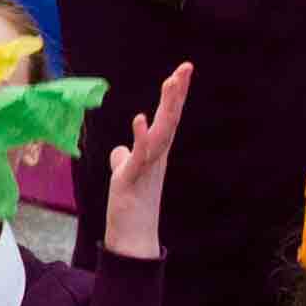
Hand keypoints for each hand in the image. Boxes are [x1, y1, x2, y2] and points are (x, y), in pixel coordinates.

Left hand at [99, 62, 191, 259]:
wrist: (133, 237)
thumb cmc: (131, 207)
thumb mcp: (125, 176)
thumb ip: (124, 159)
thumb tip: (119, 150)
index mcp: (155, 152)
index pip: (167, 117)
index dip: (174, 95)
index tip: (182, 71)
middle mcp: (157, 156)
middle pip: (170, 119)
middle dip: (177, 93)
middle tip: (186, 67)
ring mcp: (148, 166)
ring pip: (161, 131)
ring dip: (166, 107)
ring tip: (171, 82)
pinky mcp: (133, 177)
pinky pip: (140, 154)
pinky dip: (141, 136)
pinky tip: (140, 118)